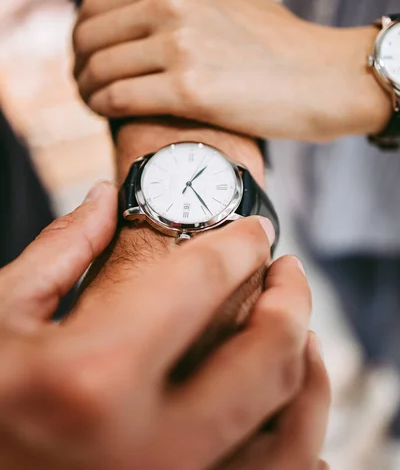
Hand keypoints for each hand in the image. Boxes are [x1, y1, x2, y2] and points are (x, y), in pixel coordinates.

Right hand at [0, 182, 314, 469]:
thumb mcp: (0, 314)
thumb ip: (61, 250)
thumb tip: (104, 198)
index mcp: (91, 377)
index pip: (201, 285)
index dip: (238, 244)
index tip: (253, 230)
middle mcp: (146, 447)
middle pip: (265, 356)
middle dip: (292, 299)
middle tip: (286, 270)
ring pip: (289, 429)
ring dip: (306, 367)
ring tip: (298, 329)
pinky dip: (294, 435)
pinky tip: (282, 402)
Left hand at [74, 0, 390, 142]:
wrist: (320, 78)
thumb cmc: (274, 36)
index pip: (97, 4)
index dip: (81, 35)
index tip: (86, 56)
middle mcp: (173, 4)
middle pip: (90, 37)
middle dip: (78, 64)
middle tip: (84, 82)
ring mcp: (181, 46)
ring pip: (100, 70)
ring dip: (86, 90)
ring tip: (93, 100)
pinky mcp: (189, 90)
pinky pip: (118, 98)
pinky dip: (102, 108)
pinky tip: (105, 114)